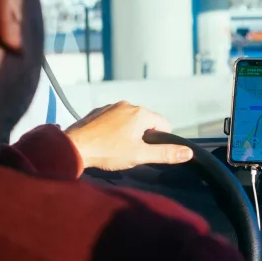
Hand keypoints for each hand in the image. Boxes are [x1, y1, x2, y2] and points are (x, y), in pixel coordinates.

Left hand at [64, 101, 193, 170]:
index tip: (145, 152)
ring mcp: (111, 106)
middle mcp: (128, 104)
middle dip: (142, 136)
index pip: (164, 125)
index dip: (159, 141)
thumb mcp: (140, 155)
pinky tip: (105, 141)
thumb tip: (189, 153)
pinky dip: (114, 128)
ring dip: (128, 132)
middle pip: (146, 121)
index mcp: (141, 113)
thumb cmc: (108, 151)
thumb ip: (165, 153)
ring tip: (116, 147)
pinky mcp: (97, 111)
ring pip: (129, 119)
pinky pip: (114, 118)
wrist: (72, 147)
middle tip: (130, 152)